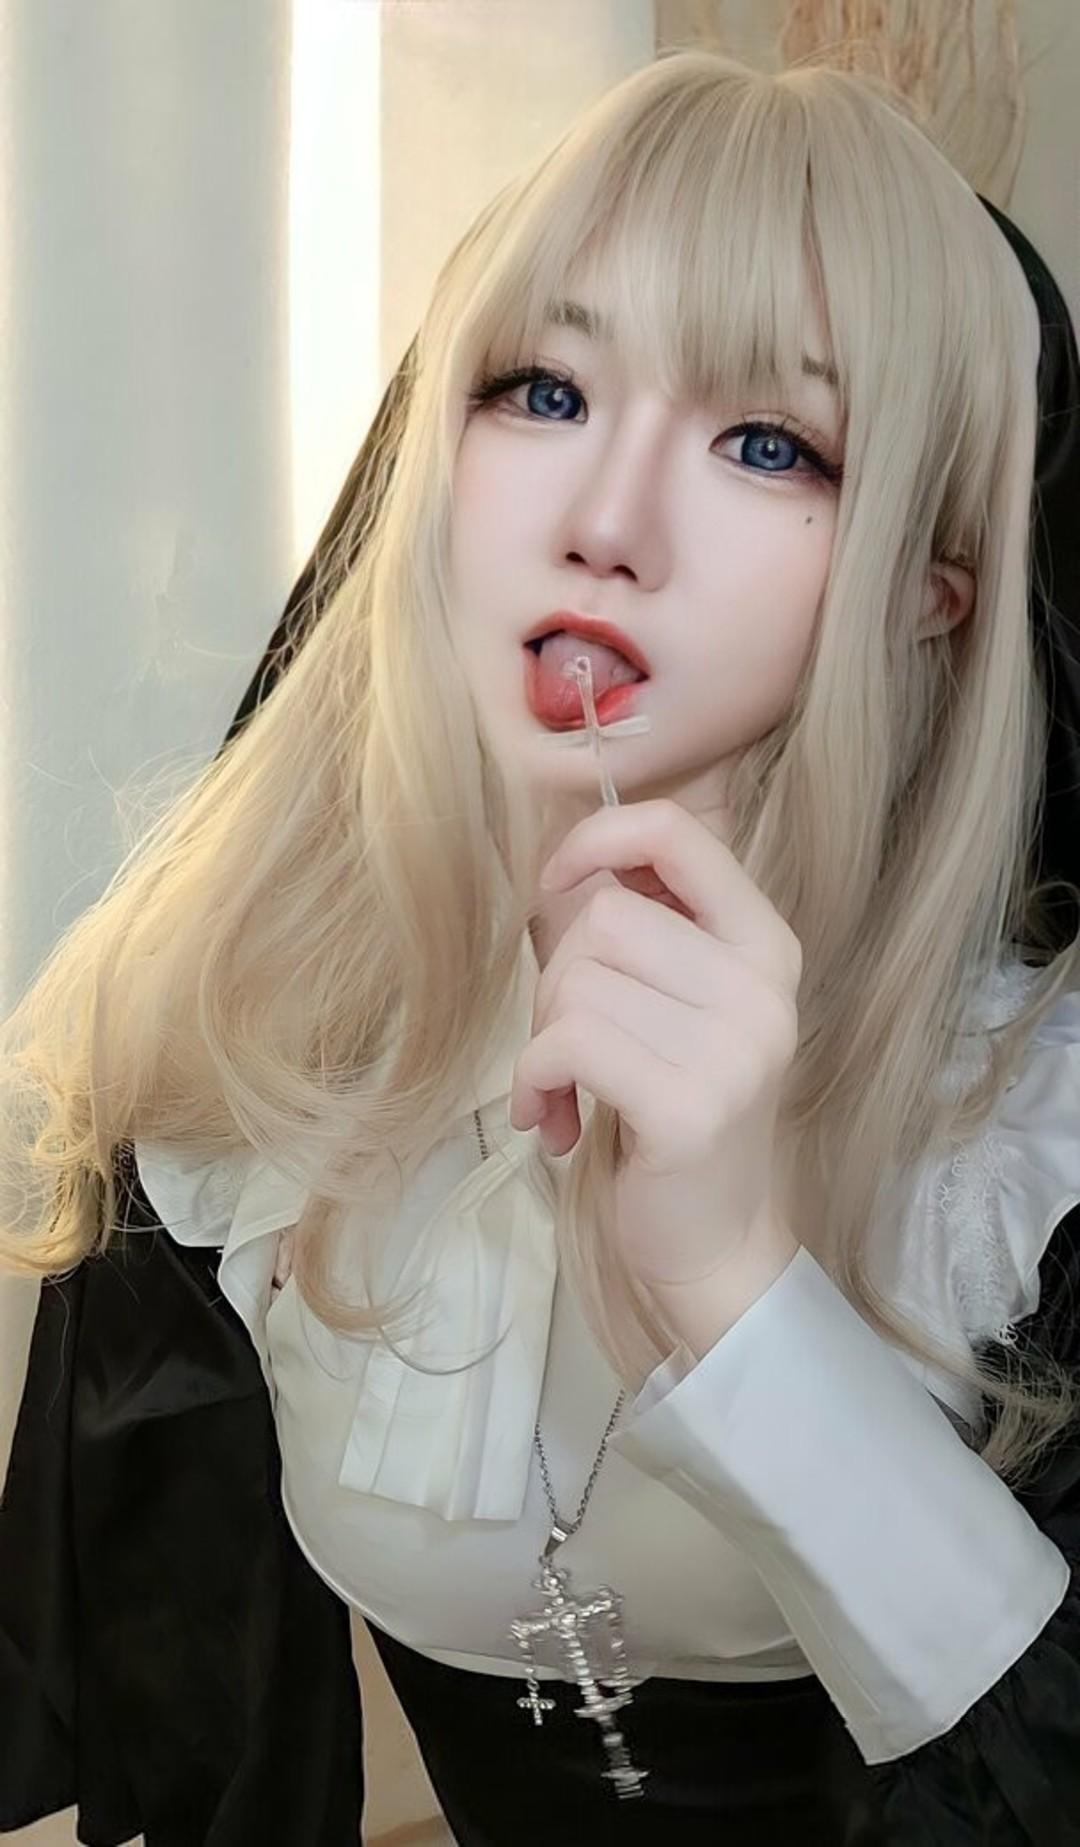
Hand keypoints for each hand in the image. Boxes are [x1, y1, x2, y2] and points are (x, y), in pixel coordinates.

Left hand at [508, 798, 802, 1291]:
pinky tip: (550, 1119)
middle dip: (557, 976)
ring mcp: (734, 1051)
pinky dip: (533, 1080)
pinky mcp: (688, 1109)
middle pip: (604, 916)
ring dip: (542, 1039)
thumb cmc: (671, 1106)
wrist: (713, 1239)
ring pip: (576, 981)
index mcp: (765, 944)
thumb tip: (563, 860)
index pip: (676, 834)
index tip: (557, 884)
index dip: (596, 840)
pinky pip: (567, 1044)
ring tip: (564, 1086)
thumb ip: (641, 925)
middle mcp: (763, 989)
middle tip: (568, 1042)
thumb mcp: (676, 1001)